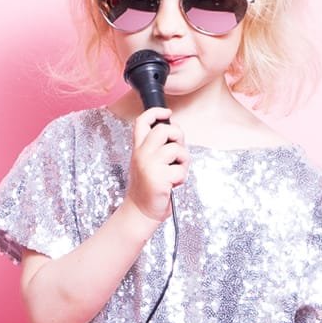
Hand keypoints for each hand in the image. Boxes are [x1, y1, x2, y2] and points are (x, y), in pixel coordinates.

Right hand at [126, 108, 187, 222]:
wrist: (141, 211)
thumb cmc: (148, 187)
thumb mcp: (147, 162)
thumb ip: (157, 147)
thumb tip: (174, 133)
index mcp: (138, 149)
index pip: (143, 122)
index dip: (155, 112)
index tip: (167, 112)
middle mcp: (141, 154)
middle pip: (164, 129)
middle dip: (178, 136)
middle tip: (178, 150)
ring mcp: (149, 165)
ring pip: (176, 149)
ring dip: (183, 161)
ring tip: (175, 172)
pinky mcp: (158, 178)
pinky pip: (180, 170)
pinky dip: (181, 178)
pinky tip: (172, 184)